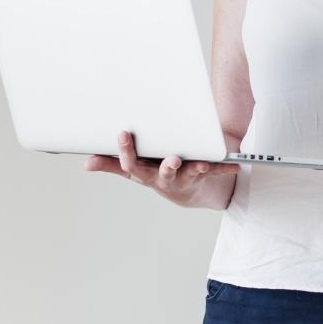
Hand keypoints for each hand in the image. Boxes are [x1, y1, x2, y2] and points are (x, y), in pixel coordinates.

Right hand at [85, 130, 238, 207]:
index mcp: (145, 173)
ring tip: (203, 164)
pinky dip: (225, 167)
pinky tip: (235, 165)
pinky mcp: (203, 174)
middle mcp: (165, 177)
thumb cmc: (154, 173)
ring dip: (197, 169)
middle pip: (164, 172)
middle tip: (172, 159)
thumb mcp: (134, 169)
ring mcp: (185, 177)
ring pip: (190, 173)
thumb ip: (112, 164)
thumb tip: (87, 164)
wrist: (185, 190)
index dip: (127, 151)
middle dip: (167, 166)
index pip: (133, 165)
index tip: (123, 133)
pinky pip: (215, 170)